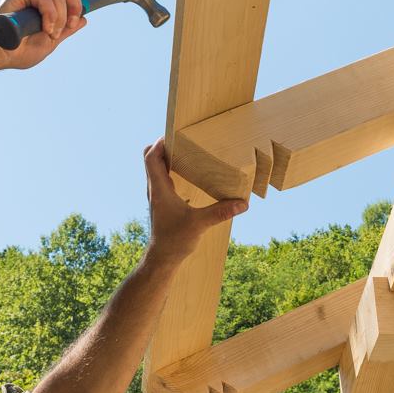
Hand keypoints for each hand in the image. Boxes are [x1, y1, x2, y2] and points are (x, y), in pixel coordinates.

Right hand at [0, 0, 95, 68]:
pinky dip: (50, 14)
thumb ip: (66, 30)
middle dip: (76, 5)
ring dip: (61, 17)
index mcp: (42, 5)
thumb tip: (83, 20)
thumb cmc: (18, 51)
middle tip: (72, 23)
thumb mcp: (50, 42)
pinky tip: (45, 27)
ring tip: (50, 32)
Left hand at [143, 139, 246, 261]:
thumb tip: (243, 203)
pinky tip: (187, 173)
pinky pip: (162, 179)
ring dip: (166, 157)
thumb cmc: (174, 241)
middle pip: (150, 159)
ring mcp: (157, 196)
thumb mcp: (200, 224)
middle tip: (181, 139)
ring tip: (186, 151)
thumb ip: (221, 212)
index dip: (160, 142)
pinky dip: (170, 170)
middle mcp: (155, 190)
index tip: (174, 133)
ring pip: (155, 169)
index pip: (151, 157)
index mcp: (159, 189)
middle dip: (163, 146)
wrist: (162, 259)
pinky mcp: (161, 203)